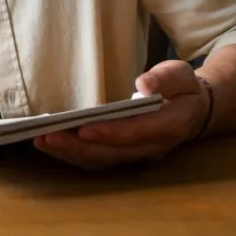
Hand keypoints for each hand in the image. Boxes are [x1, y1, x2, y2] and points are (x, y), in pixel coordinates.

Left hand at [34, 60, 210, 169]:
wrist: (195, 111)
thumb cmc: (184, 88)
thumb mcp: (182, 74)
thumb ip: (165, 78)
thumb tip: (143, 83)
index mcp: (169, 126)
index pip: (135, 133)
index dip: (109, 133)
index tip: (83, 128)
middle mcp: (152, 148)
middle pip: (111, 153)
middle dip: (78, 147)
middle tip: (47, 136)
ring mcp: (138, 156)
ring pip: (101, 161)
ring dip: (70, 154)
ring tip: (40, 140)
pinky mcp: (125, 156)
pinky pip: (98, 160)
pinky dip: (73, 155)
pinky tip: (51, 144)